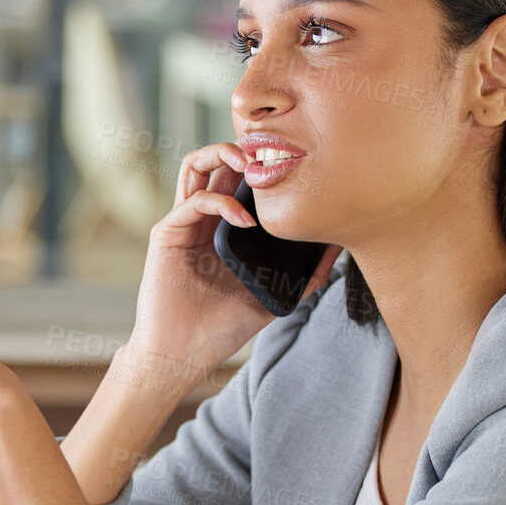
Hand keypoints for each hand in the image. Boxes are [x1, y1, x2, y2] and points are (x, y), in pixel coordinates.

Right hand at [133, 142, 341, 383]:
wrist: (180, 357)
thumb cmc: (218, 329)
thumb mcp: (272, 297)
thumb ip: (303, 276)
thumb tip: (338, 251)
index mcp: (222, 228)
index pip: (237, 177)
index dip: (261, 163)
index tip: (294, 166)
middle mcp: (201, 219)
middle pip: (216, 160)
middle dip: (244, 147)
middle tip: (272, 156)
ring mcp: (182, 224)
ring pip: (195, 165)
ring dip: (223, 155)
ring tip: (252, 166)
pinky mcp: (167, 235)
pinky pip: (194, 201)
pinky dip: (222, 202)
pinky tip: (246, 221)